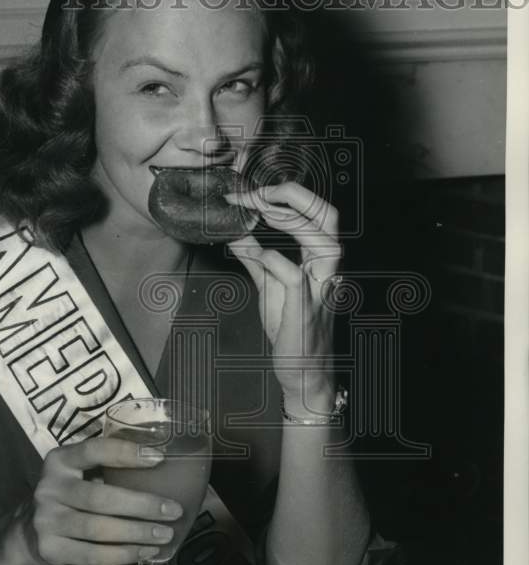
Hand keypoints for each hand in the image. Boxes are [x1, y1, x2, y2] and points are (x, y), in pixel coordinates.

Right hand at [12, 436, 182, 564]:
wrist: (28, 533)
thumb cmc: (69, 496)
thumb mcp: (78, 474)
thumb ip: (107, 469)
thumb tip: (164, 469)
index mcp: (59, 460)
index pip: (93, 451)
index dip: (125, 453)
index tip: (159, 459)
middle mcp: (49, 488)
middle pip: (100, 498)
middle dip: (142, 505)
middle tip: (173, 511)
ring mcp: (46, 520)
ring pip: (98, 530)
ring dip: (137, 534)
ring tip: (165, 535)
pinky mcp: (50, 549)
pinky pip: (93, 555)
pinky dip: (123, 555)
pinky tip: (144, 552)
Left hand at [224, 180, 340, 406]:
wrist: (302, 372)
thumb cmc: (291, 328)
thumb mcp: (270, 287)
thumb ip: (256, 259)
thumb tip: (235, 233)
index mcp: (320, 260)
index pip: (318, 213)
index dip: (288, 194)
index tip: (251, 192)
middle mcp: (326, 270)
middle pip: (330, 217)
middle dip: (296, 195)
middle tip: (257, 193)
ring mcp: (320, 290)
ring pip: (325, 244)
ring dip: (291, 222)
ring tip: (260, 213)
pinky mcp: (304, 311)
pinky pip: (294, 277)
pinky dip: (273, 259)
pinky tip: (254, 253)